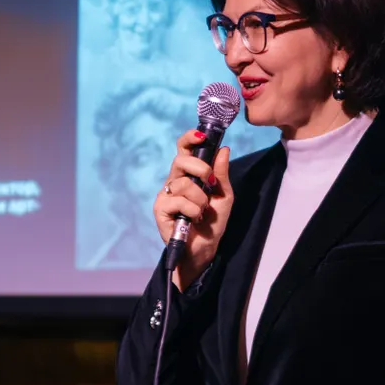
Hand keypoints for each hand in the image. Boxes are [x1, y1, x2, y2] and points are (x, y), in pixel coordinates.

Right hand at [154, 130, 233, 288]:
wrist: (205, 248)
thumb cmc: (213, 222)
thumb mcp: (224, 196)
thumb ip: (221, 174)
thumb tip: (224, 149)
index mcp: (189, 174)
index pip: (184, 150)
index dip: (189, 139)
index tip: (201, 136)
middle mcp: (175, 181)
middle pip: (180, 160)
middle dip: (200, 168)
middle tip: (209, 183)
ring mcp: (166, 194)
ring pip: (183, 184)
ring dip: (200, 199)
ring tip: (202, 212)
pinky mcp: (160, 208)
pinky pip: (178, 200)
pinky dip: (192, 210)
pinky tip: (193, 219)